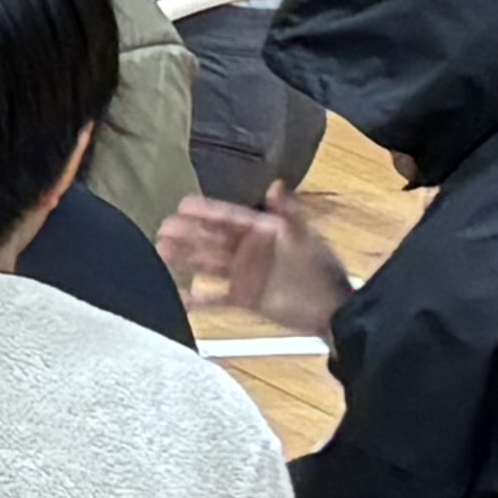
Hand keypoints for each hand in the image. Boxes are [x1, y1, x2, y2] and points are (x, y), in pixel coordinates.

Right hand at [165, 188, 350, 335]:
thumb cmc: (323, 270)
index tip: (182, 204)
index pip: (228, 217)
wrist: (336, 312)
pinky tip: (179, 297)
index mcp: (261, 232)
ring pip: (208, 264)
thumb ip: (290, 213)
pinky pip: (216, 297)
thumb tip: (276, 185)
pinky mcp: (245, 298)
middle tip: (163, 228)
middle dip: (187, 233)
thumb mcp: (307, 237)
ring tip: (161, 252)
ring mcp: (244, 275)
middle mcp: (248, 251)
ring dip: (185, 259)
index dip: (206, 211)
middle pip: (211, 239)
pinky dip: (198, 298)